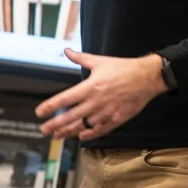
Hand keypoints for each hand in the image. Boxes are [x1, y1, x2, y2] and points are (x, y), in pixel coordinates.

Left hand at [35, 49, 166, 140]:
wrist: (148, 77)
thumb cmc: (122, 68)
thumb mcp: (99, 61)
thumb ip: (80, 58)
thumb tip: (66, 51)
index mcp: (90, 86)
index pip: (65, 99)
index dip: (51, 106)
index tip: (39, 112)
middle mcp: (96, 101)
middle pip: (71, 116)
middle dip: (56, 124)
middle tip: (44, 130)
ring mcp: (107, 112)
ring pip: (84, 126)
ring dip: (69, 132)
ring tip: (57, 136)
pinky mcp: (117, 119)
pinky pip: (101, 129)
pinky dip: (90, 134)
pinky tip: (81, 137)